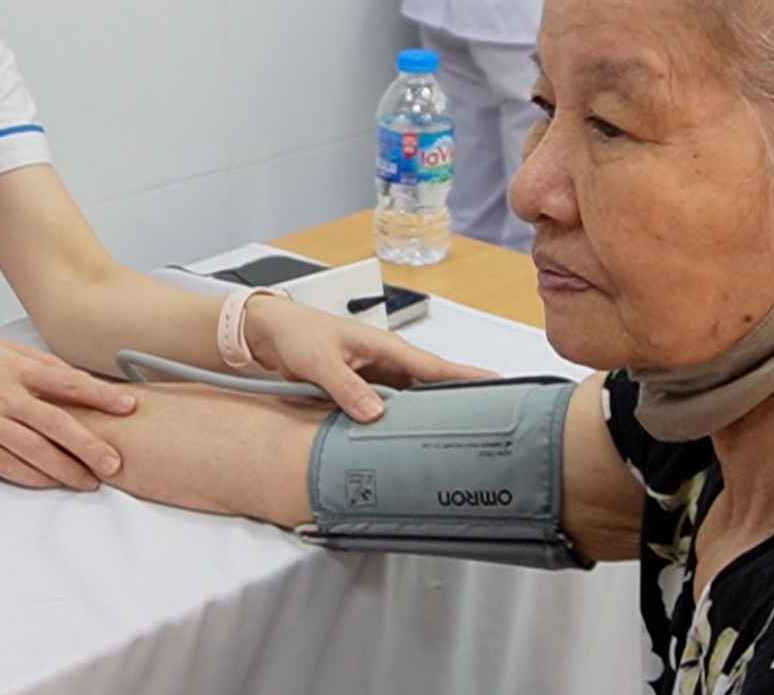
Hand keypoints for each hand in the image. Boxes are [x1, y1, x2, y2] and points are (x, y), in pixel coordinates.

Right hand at [0, 338, 138, 490]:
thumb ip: (36, 363)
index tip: (128, 406)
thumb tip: (74, 379)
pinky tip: (52, 483)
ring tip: (90, 481)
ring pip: (37, 450)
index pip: (68, 382)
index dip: (101, 395)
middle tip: (115, 463)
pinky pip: (9, 466)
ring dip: (67, 469)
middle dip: (91, 446)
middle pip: (58, 423)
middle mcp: (5, 394)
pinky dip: (34, 477)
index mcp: (15, 366)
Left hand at [243, 297, 495, 421]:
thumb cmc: (298, 334)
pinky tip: (409, 441)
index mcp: (387, 347)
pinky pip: (391, 407)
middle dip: (458, 404)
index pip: (436, 367)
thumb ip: (347, 387)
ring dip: (429, 416)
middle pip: (431, 387)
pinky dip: (401, 421)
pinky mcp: (364, 388)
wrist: (272, 331)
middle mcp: (388, 361)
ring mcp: (378, 375)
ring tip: (456, 442)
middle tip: (488, 428)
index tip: (501, 386)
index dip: (469, 378)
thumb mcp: (321, 361)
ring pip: (412, 400)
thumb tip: (376, 413)